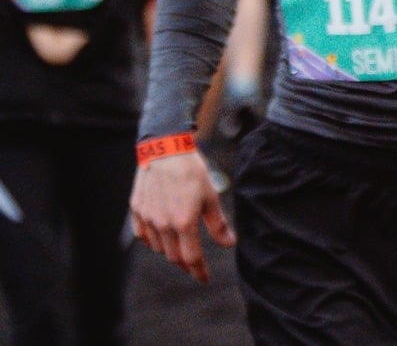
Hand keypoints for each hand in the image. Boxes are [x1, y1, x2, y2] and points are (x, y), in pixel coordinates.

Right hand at [130, 151, 235, 283]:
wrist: (166, 148)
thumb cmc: (192, 171)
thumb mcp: (211, 196)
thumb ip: (218, 224)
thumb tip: (230, 243)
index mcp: (184, 222)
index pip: (191, 258)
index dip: (198, 271)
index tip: (204, 279)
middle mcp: (163, 225)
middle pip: (174, 255)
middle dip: (186, 263)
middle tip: (194, 264)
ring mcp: (147, 218)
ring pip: (158, 247)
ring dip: (170, 250)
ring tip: (180, 245)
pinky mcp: (136, 210)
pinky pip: (143, 235)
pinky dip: (152, 239)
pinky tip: (160, 234)